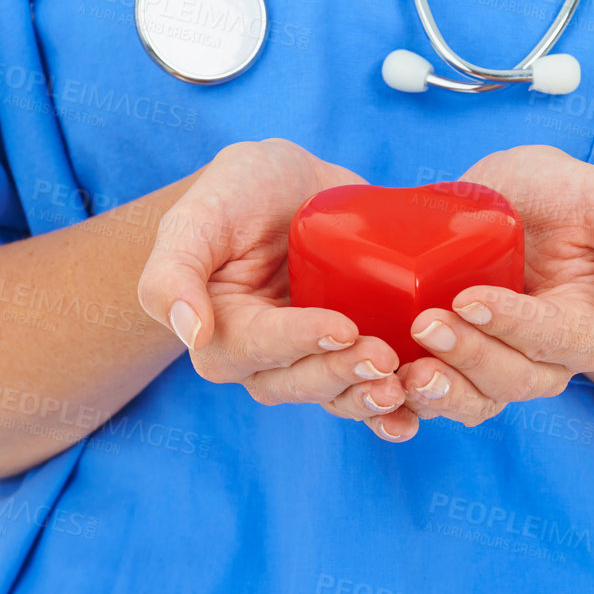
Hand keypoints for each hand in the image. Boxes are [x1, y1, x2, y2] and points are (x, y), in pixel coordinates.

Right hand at [137, 139, 408, 431]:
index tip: (343, 324)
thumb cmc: (233, 192)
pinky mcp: (350, 348)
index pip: (260, 346)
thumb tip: (191, 334)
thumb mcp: (196, 216)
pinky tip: (420, 412)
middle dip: (342, 374)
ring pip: (336, 395)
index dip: (301, 340)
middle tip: (384, 357)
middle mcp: (264, 359)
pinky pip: (367, 388)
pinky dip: (394, 407)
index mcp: (220, 333)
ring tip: (406, 384)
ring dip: (369, 399)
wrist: (285, 181)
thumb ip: (173, 273)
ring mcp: (311, 356)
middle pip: (300, 382)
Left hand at [374, 145, 593, 442]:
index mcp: (589, 329)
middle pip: (511, 380)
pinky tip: (384, 384)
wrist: (508, 196)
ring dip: (440, 392)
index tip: (468, 297)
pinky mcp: (455, 367)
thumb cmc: (563, 194)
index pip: (553, 341)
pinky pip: (437, 401)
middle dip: (469, 357)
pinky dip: (410, 403)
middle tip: (425, 322)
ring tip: (405, 367)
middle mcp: (547, 363)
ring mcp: (499, 369)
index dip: (512, 326)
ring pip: (474, 402)